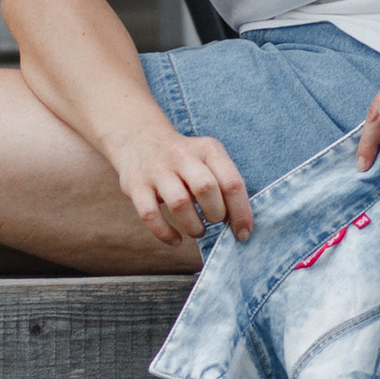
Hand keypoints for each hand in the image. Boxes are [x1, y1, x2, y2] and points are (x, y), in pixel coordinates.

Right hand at [111, 123, 254, 249]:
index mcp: (207, 149)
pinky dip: (165, 233)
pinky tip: (176, 239)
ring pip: (179, 203)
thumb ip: (223, 184)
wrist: (140, 138)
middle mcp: (182, 155)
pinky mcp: (136, 185)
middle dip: (216, 214)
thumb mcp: (207, 158)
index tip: (243, 233)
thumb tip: (240, 223)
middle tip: (214, 221)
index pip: (231, 182)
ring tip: (198, 230)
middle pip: (206, 189)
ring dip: (193, 226)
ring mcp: (157, 169)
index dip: (241, 212)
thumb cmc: (184, 161)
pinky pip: (150, 215)